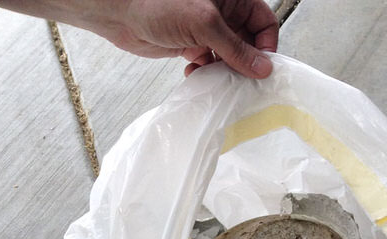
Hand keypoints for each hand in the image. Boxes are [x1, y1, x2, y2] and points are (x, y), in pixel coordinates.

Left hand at [0, 0, 277, 77]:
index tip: (261, 68)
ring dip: (226, 72)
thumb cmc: (157, 2)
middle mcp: (223, 12)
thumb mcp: (205, 23)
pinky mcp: (193, 45)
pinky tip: (195, 74)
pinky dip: (207, 73)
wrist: (119, 12)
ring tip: (217, 80)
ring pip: (229, 56)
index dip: (266, 45)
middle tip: (241, 82)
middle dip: (245, 63)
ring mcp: (207, 30)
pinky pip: (210, 64)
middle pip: (248, 42)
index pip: (264, 22)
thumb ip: (236, 48)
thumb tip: (262, 68)